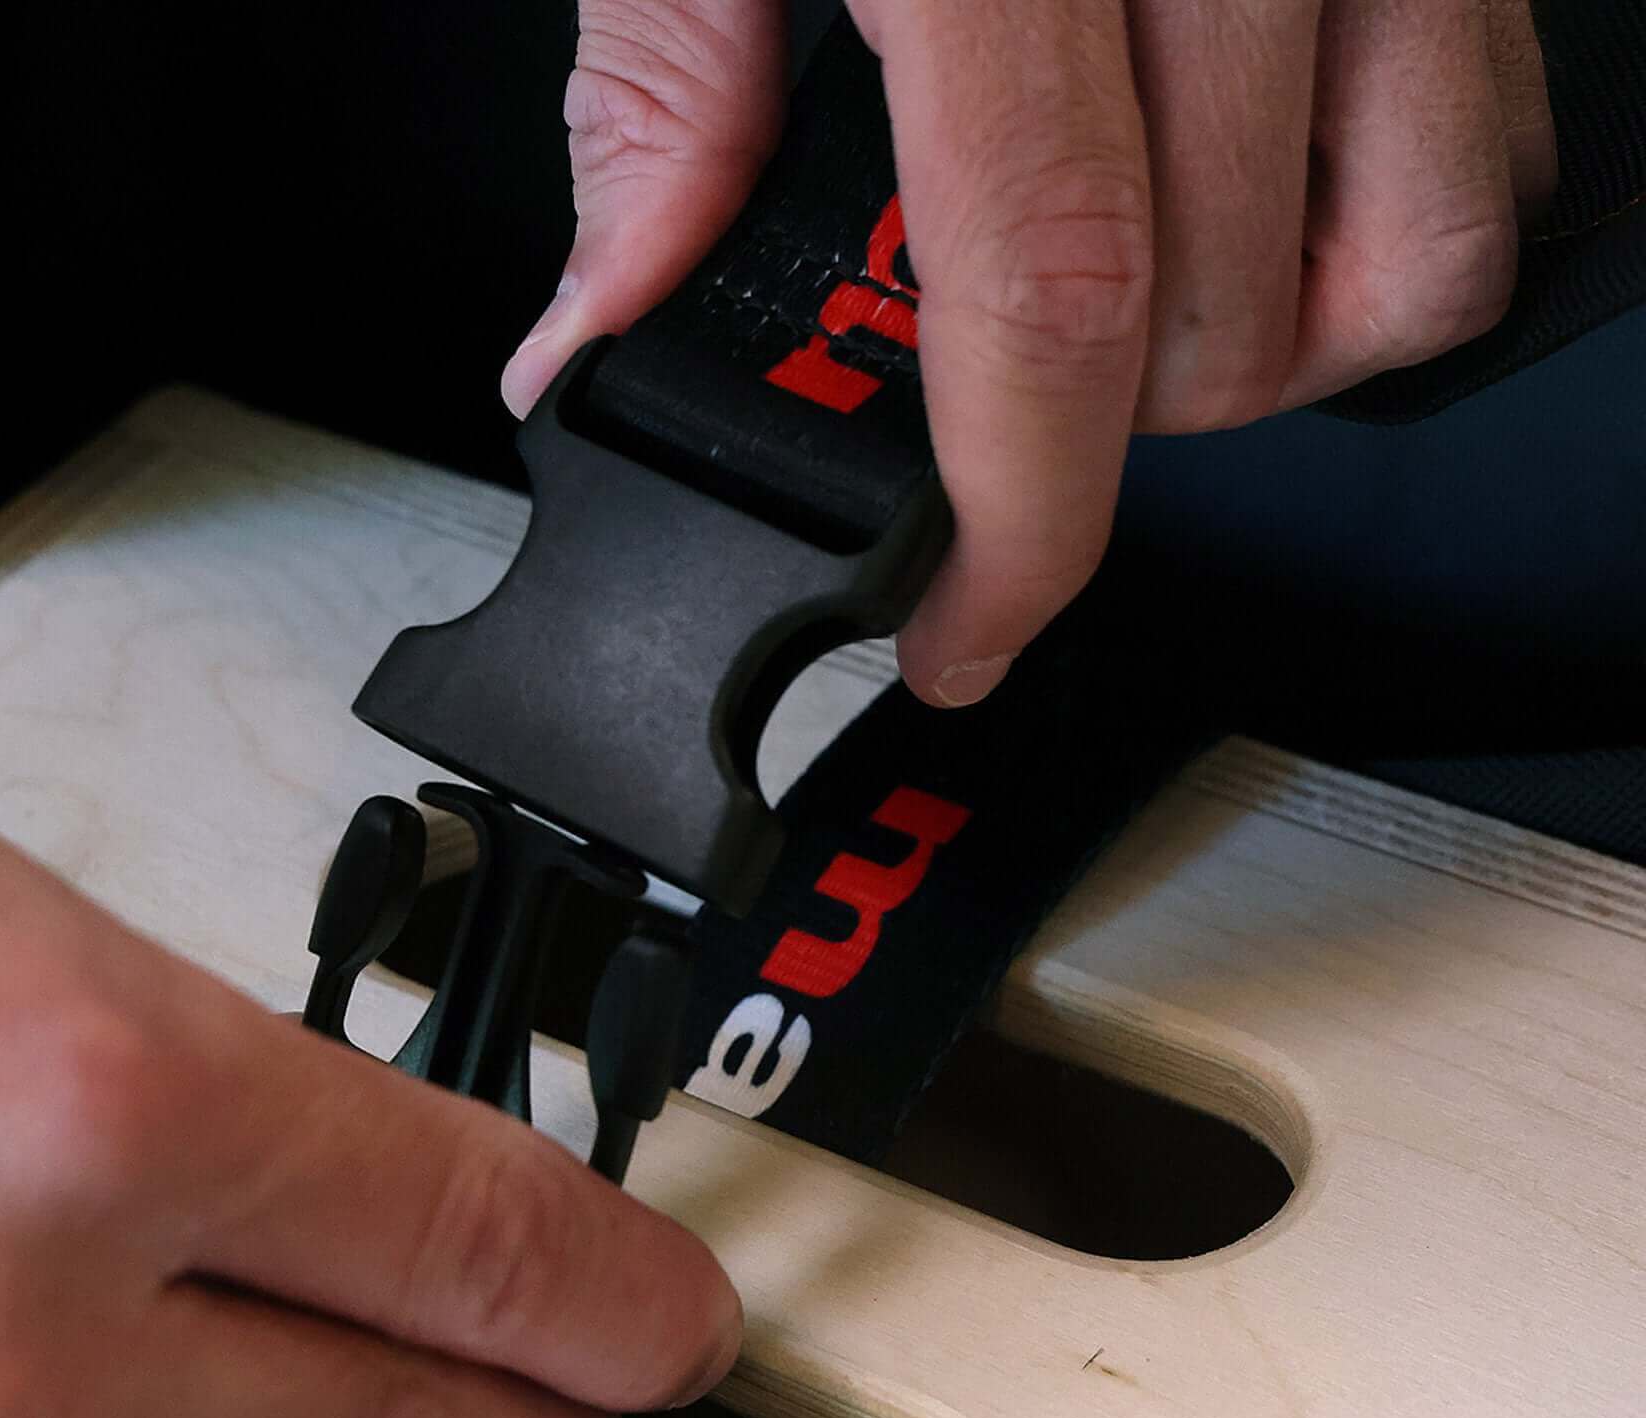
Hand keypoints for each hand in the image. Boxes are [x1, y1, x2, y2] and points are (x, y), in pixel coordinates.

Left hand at [502, 0, 1555, 702]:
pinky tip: (1249, 208)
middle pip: (1219, 327)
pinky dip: (1377, 231)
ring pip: (1403, 262)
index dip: (1014, 529)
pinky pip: (1490, 129)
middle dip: (1092, 441)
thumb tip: (598, 337)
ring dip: (1254, 365)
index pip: (1049, 304)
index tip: (961, 633)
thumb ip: (656, 111)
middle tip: (986, 405)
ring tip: (1126, 312)